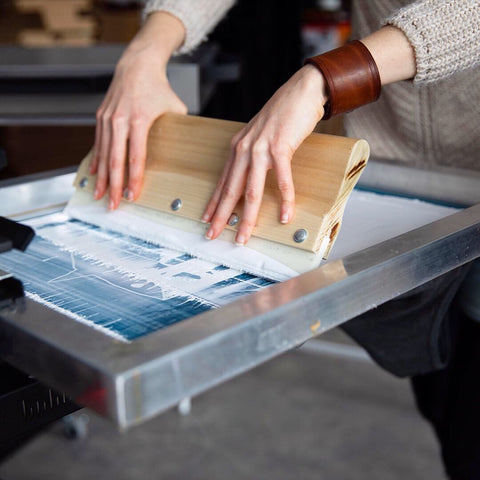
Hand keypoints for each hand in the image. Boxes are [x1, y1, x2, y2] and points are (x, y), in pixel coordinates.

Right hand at [90, 12, 186, 209]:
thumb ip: (179, 131)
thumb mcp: (175, 109)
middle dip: (113, 186)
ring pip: (102, 155)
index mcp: (139, 119)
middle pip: (115, 160)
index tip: (132, 196)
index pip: (136, 157)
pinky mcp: (101, 117)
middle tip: (113, 205)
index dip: (134, 179)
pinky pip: (98, 144)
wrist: (137, 65)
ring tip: (100, 196)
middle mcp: (120, 120)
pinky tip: (95, 175)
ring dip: (102, 178)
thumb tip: (187, 152)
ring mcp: (108, 118)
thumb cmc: (159, 88)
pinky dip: (97, 161)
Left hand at [202, 64, 327, 244]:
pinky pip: (282, 180)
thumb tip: (251, 175)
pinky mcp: (280, 148)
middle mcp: (245, 149)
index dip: (213, 203)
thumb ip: (253, 155)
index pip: (222, 182)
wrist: (301, 90)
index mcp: (238, 147)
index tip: (205, 220)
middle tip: (212, 236)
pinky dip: (285, 200)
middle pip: (230, 191)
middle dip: (220, 217)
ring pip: (251, 191)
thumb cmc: (282, 115)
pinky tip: (285, 216)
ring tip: (243, 238)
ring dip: (246, 218)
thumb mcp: (259, 135)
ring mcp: (261, 149)